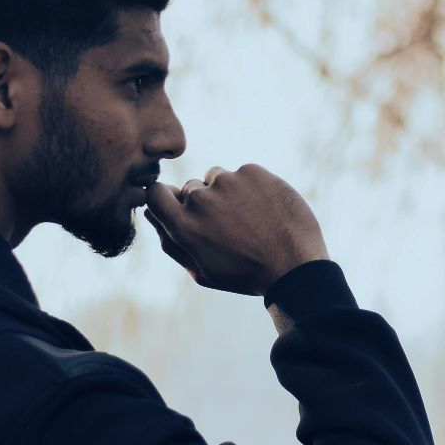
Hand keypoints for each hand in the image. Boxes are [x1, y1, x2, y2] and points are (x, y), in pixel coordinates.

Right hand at [144, 164, 329, 295]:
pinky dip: (251, 187)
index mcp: (183, 225)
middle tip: (228, 226)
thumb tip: (149, 213)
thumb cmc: (244, 273)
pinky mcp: (252, 171)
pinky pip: (243, 173)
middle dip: (203, 202)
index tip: (180, 205)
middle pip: (190, 188)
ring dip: (226, 192)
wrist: (295, 265)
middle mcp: (201, 199)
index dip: (166, 197)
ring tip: (248, 218)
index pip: (156, 192)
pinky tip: (264, 209)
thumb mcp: (201, 270)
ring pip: (216, 177)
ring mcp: (228, 181)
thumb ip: (170, 241)